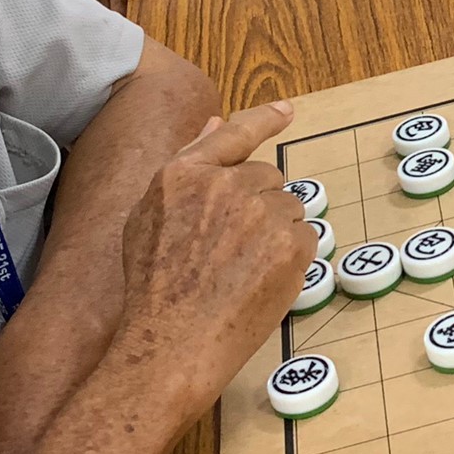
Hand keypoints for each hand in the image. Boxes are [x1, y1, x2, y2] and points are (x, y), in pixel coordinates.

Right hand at [115, 103, 306, 385]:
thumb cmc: (152, 288)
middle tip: (234, 248)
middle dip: (258, 205)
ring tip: (242, 270)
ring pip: (288, 209)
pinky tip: (263, 281)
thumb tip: (213, 125)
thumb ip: (185, 168)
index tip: (287, 111)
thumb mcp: (147, 218)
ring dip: (276, 232)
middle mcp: (225, 185)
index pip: (234, 134)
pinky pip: (306, 237)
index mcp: (184, 174)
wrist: (171, 343)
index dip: (264, 119)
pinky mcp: (289, 244)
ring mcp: (261, 213)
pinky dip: (293, 257)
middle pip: (267, 178)